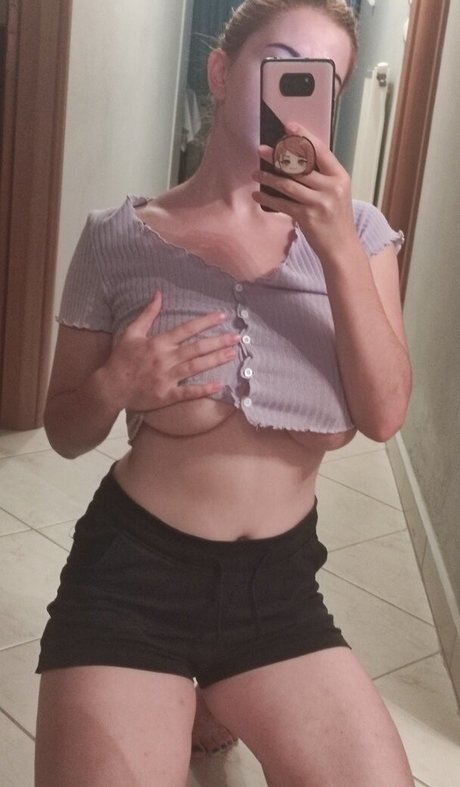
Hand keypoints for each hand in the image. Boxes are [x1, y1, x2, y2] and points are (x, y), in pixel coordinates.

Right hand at [102, 292, 239, 411]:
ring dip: (215, 360)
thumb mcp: (131, 333)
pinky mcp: (167, 395)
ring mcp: (167, 378)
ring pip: (195, 367)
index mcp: (158, 343)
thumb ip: (147, 314)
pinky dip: (204, 389)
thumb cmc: (121, 359)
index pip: (186, 329)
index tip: (222, 316)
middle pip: (196, 348)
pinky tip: (220, 385)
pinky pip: (188, 392)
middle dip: (218, 341)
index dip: (205, 322)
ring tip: (232, 354)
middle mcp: (165, 359)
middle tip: (237, 337)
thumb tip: (158, 293)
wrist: (110, 387)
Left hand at [252, 122, 357, 260]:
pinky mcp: (307, 217)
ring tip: (255, 173)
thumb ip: (322, 176)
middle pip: (300, 166)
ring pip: (288, 184)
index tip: (288, 126)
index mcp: (340, 177)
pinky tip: (257, 194)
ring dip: (268, 177)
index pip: (320, 150)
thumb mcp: (336, 193)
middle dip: (278, 156)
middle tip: (262, 149)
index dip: (303, 136)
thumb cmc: (336, 218)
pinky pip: (282, 204)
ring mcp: (319, 202)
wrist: (342, 248)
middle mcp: (331, 187)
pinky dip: (268, 198)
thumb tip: (296, 159)